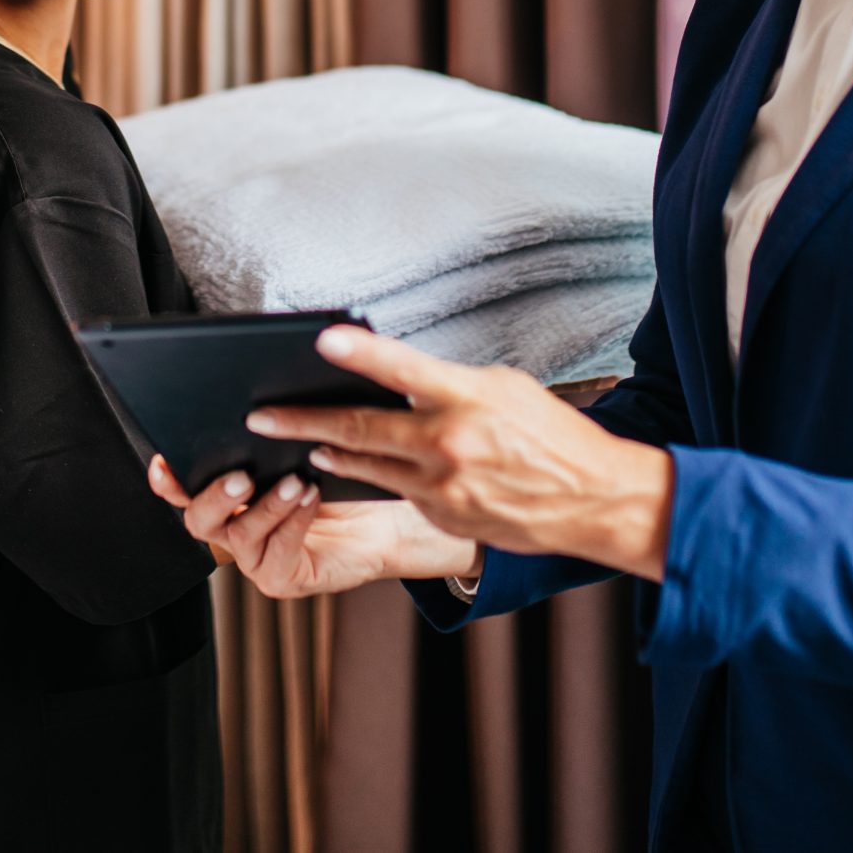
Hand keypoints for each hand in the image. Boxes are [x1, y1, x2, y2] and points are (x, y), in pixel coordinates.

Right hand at [146, 455, 478, 599]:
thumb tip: (258, 406)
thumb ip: (271, 440)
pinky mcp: (281, 578)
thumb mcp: (300, 452)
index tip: (163, 460)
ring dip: (267, 506)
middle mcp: (233, 530)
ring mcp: (254, 558)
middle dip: (214, 495)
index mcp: (228, 499)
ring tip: (294, 480)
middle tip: (240, 476)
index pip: (185, 490)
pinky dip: (294, 522)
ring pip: (240, 535)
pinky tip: (310, 497)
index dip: (169, 479)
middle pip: (198, 519)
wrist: (383, 520)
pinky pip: (279, 552)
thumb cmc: (339, 481)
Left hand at [246, 326, 674, 580]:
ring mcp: (442, 486)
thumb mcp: (503, 388)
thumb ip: (448, 383)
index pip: (403, 369)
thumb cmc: (550, 434)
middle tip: (260, 415)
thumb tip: (401, 382)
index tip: (321, 338)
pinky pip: (394, 490)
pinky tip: (346, 466)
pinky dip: (367, 476)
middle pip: (359, 428)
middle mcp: (449, 443)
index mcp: (468, 398)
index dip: (361, 352)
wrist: (592, 501)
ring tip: (297, 442)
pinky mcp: (440, 515)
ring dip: (326, 452)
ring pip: (365, 465)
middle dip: (301, 420)